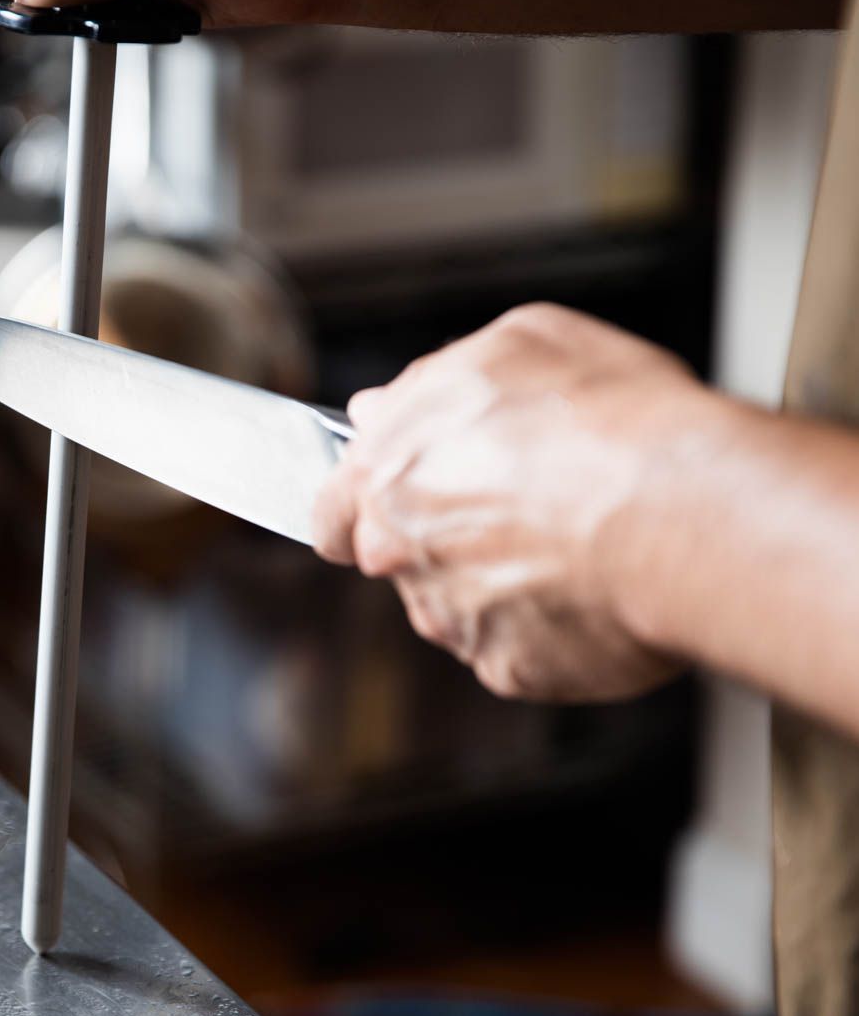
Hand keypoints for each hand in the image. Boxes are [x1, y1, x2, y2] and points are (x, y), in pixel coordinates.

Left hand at [312, 303, 702, 702]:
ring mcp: (453, 619)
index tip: (399, 500)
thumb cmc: (604, 421)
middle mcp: (401, 554)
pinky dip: (549, 625)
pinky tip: (595, 586)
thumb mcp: (512, 345)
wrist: (684, 512)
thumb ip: (427, 386)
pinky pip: (518, 647)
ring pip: (458, 605)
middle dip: (442, 538)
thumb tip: (382, 409)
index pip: (330, 512)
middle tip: (520, 507)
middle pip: (398, 558)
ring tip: (575, 540)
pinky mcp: (509, 669)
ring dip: (500, 580)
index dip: (363, 506)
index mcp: (383, 474)